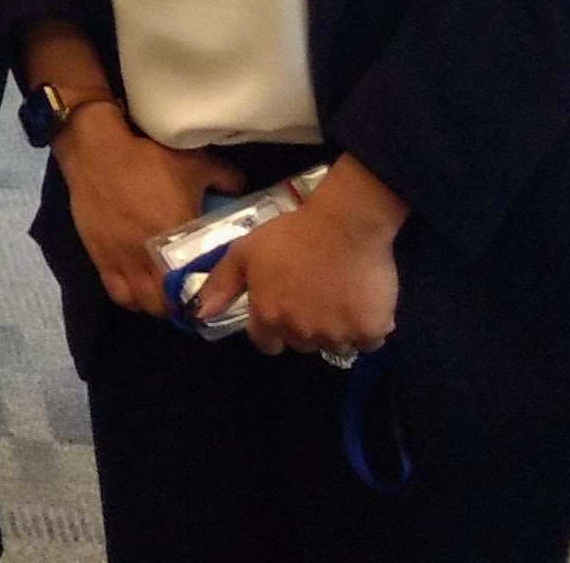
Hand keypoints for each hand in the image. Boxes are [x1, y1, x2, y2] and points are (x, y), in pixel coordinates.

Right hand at [53, 107, 247, 316]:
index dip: (206, 295)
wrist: (98, 153)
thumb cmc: (148, 160)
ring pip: (143, 304)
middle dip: (180, 305)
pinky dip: (130, 297)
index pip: (197, 284)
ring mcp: (123, 260)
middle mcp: (151, 257)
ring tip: (163, 293)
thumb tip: (243, 191)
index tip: (212, 291)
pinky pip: (117, 293)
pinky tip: (138, 288)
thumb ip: (227, 179)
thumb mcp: (196, 163)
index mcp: (179, 238)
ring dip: (156, 304)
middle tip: (188, 293)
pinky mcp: (101, 257)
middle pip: (168, 304)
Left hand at [202, 165, 403, 358]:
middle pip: (301, 344)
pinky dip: (369, 327)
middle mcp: (301, 332)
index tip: (285, 308)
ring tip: (340, 298)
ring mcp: (336, 334)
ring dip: (337, 329)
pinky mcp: (370, 331)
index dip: (273, 328)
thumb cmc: (291, 234)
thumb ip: (221, 285)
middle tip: (314, 297)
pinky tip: (366, 303)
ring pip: (336, 345)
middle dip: (305, 326)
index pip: (266, 342)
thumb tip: (200, 314)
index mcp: (269, 316)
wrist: (344, 224)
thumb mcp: (244, 252)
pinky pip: (369, 340)